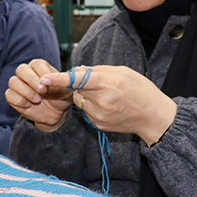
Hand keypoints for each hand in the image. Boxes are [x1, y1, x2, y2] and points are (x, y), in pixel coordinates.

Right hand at [5, 59, 73, 131]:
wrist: (55, 113)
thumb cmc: (60, 97)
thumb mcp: (64, 91)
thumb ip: (56, 84)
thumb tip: (43, 81)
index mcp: (40, 66)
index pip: (36, 64)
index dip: (42, 75)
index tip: (47, 86)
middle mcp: (27, 73)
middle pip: (21, 70)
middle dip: (31, 81)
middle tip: (41, 91)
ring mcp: (19, 84)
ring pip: (13, 82)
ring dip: (26, 92)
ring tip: (38, 100)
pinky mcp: (13, 96)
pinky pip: (9, 95)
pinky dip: (19, 101)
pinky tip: (29, 105)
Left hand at [39, 65, 176, 143]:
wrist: (153, 116)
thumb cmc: (141, 89)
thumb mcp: (122, 72)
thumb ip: (97, 70)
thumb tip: (76, 70)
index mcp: (108, 84)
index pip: (77, 80)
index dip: (58, 79)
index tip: (43, 78)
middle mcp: (101, 101)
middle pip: (76, 90)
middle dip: (80, 84)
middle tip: (97, 82)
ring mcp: (99, 115)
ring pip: (79, 101)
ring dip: (85, 96)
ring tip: (106, 95)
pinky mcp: (99, 125)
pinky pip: (86, 111)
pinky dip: (91, 106)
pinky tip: (108, 106)